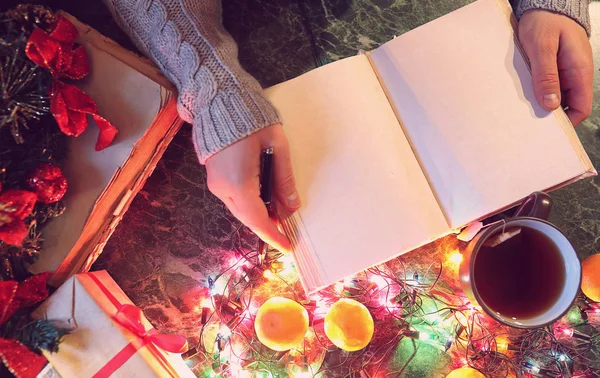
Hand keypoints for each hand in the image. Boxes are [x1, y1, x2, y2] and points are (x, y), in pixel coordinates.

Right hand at [206, 124, 299, 252]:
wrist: (220, 101)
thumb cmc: (253, 121)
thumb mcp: (277, 147)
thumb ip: (284, 179)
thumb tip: (292, 206)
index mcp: (239, 183)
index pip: (258, 219)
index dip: (274, 236)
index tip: (288, 247)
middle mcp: (223, 189)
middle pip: (248, 217)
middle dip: (267, 225)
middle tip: (287, 228)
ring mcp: (215, 183)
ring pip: (240, 210)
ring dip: (258, 214)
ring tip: (278, 211)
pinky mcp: (213, 177)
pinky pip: (233, 199)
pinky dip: (249, 203)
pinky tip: (263, 197)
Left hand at [519, 10, 592, 125]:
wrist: (542, 4)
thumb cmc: (545, 20)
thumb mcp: (543, 48)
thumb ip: (546, 76)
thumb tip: (550, 104)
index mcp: (579, 71)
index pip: (581, 108)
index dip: (567, 122)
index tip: (547, 130)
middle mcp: (574, 74)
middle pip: (566, 106)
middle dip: (550, 116)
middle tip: (528, 124)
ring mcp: (564, 72)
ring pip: (554, 97)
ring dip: (540, 103)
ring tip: (522, 112)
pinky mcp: (552, 68)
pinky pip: (546, 86)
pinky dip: (535, 92)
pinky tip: (522, 95)